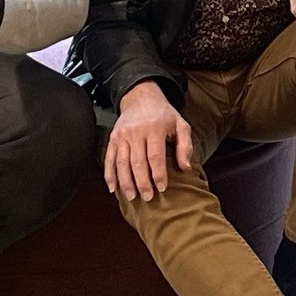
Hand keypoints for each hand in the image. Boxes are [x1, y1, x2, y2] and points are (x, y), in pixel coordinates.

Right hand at [103, 81, 194, 201]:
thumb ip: (185, 145)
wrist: (141, 97)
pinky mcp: (112, 138)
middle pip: (138, 162)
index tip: (162, 188)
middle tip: (148, 197)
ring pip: (122, 163)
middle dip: (142, 182)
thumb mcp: (180, 124)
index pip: (155, 156)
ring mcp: (122, 135)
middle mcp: (136, 132)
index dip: (159, 174)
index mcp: (154, 128)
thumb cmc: (163, 114)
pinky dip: (109, 175)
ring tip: (131, 197)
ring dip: (126, 182)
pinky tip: (112, 188)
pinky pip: (109, 159)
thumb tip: (185, 167)